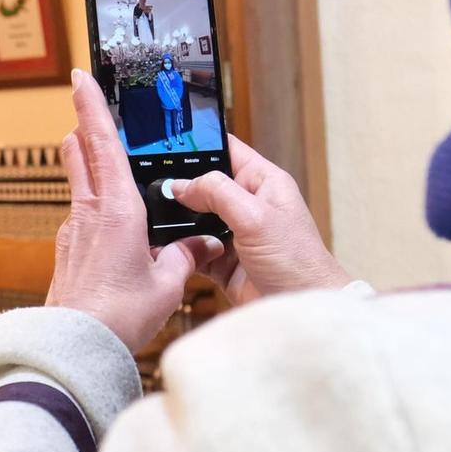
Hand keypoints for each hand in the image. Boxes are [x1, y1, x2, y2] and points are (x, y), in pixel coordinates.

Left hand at [48, 70, 225, 351]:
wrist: (74, 348)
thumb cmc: (118, 316)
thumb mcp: (167, 284)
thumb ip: (184, 257)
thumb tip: (201, 245)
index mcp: (116, 208)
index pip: (100, 141)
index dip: (90, 105)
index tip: (80, 77)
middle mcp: (89, 211)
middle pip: (80, 153)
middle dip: (86, 128)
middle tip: (93, 109)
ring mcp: (73, 231)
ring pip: (78, 181)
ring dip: (89, 166)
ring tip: (111, 165)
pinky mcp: (68, 251)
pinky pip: (81, 215)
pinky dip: (95, 206)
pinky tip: (113, 224)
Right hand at [170, 136, 350, 306]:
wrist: (300, 308)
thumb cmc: (296, 261)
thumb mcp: (256, 217)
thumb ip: (218, 193)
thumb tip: (180, 184)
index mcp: (262, 181)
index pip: (226, 149)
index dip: (199, 143)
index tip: (164, 143)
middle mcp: (246, 203)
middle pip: (204, 184)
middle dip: (179, 186)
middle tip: (150, 186)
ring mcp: (233, 232)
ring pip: (193, 217)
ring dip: (176, 220)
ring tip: (153, 217)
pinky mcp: (221, 259)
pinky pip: (192, 247)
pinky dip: (179, 248)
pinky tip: (164, 247)